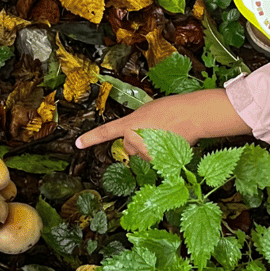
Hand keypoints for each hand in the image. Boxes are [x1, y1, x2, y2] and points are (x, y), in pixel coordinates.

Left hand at [75, 90, 251, 160]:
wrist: (191, 115)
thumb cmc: (172, 109)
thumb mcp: (147, 111)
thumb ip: (136, 123)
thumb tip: (135, 135)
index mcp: (129, 124)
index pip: (105, 132)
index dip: (90, 138)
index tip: (78, 144)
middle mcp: (133, 139)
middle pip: (130, 148)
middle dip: (138, 144)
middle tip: (155, 132)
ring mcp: (144, 151)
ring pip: (143, 156)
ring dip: (151, 150)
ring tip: (166, 136)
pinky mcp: (157, 160)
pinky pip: (155, 161)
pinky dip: (161, 156)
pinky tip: (171, 143)